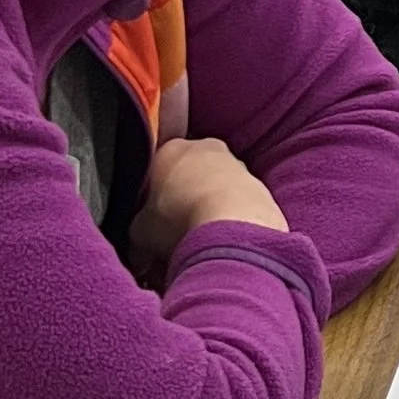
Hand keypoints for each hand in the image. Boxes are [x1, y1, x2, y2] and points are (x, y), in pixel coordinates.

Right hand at [131, 136, 287, 271]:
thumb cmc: (180, 220)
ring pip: (215, 190)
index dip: (149, 201)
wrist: (232, 228)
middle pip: (187, 177)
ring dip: (207, 212)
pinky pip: (238, 205)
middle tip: (173, 235)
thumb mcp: (139, 230)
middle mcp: (207, 149)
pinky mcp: (260, 187)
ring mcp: (237, 166)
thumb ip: (137, 232)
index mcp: (171, 149)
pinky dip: (231, 221)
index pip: (154, 170)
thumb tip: (140, 249)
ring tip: (198, 242)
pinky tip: (222, 243)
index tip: (150, 224)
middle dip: (181, 204)